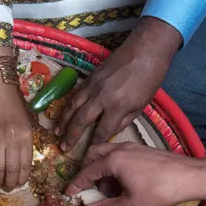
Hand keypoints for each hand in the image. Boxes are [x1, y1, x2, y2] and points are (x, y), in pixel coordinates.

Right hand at [0, 84, 33, 189]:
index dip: (22, 177)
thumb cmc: (14, 107)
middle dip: (11, 182)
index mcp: (25, 136)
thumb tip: (21, 163)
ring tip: (0, 184)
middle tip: (10, 188)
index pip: (25, 163)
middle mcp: (12, 139)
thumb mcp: (27, 124)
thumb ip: (25, 143)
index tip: (20, 183)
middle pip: (12, 168)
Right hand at [56, 17, 182, 151]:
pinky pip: (74, 94)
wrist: (145, 51)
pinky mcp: (89, 77)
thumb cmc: (148, 79)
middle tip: (63, 147)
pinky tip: (63, 114)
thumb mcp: (141, 105)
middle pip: (81, 121)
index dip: (94, 144)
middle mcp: (101, 98)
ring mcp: (93, 86)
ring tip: (56, 132)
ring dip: (63, 121)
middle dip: (71, 136)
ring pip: (72, 107)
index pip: (102, 131)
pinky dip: (67, 106)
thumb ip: (123, 120)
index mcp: (117, 107)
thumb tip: (109, 132)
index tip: (88, 154)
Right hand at [65, 142, 201, 205]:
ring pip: (108, 154)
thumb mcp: (128, 205)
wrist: (191, 177)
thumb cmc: (159, 191)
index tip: (69, 194)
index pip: (86, 171)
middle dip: (88, 172)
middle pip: (94, 155)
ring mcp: (133, 147)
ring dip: (103, 170)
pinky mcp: (143, 150)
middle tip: (90, 190)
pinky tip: (125, 183)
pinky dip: (115, 167)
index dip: (76, 184)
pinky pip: (121, 155)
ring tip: (110, 191)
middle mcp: (120, 148)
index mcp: (112, 160)